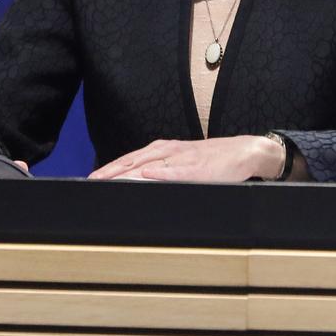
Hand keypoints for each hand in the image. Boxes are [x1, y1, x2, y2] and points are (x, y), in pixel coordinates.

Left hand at [89, 136, 283, 181]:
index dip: (110, 168)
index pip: (130, 159)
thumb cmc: (213, 161)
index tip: (91, 179)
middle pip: (134, 161)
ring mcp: (184, 157)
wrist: (244, 151)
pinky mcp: (200, 167)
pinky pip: (178, 169)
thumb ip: (163, 172)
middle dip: (111, 171)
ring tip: (109, 180)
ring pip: (150, 164)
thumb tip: (141, 184)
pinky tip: (149, 175)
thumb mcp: (183, 163)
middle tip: (91, 182)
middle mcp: (169, 150)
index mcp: (164, 150)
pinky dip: (163, 172)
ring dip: (129, 171)